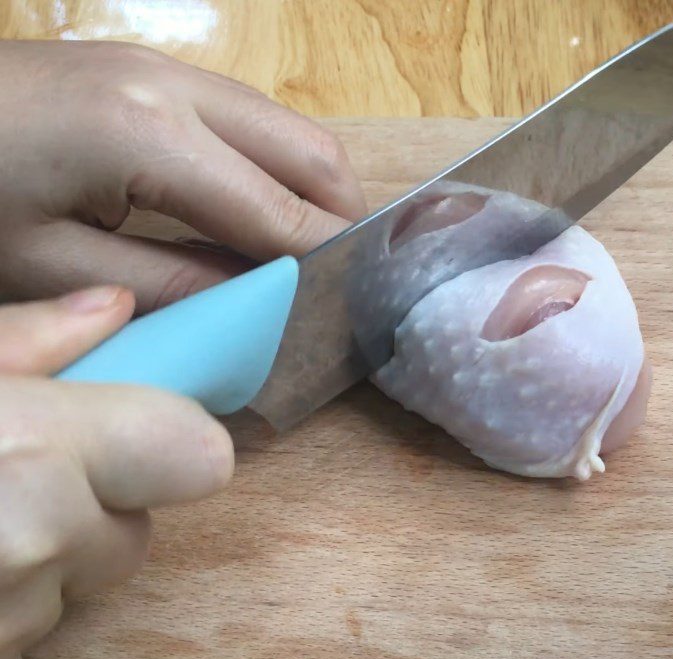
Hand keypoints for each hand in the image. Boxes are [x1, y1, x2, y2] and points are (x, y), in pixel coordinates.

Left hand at [0, 40, 366, 310]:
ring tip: (313, 260)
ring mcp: (168, 68)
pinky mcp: (154, 70)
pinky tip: (264, 217)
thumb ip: (175, 284)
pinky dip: (278, 172)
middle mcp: (177, 85)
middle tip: (345, 288)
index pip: (280, 213)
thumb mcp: (57, 266)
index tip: (352, 313)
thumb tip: (260, 300)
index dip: (325, 268)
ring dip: (315, 195)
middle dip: (344, 223)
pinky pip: (252, 122)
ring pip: (290, 130)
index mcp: (151, 136)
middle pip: (311, 153)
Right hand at [0, 286, 234, 658]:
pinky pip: (30, 646)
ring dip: (41, 564)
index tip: (138, 432)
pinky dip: (2, 621)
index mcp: (38, 445)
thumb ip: (22, 340)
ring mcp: (11, 622)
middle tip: (8, 481)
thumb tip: (112, 311)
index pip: (199, 455)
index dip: (171, 444)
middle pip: (134, 530)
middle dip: (90, 507)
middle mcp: (39, 536)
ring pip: (83, 587)